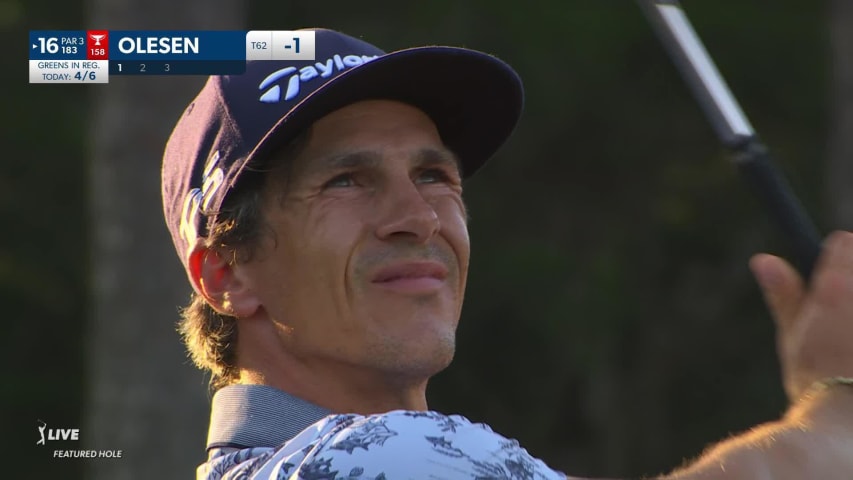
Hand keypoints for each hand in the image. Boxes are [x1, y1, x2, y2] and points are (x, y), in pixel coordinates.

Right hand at [749, 230, 852, 401]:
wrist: (848, 423)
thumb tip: (763, 260)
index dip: (837, 257)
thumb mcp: (793, 336)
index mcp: (834, 287)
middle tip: (844, 315)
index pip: (844, 242)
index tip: (832, 280)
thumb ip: (784, 294)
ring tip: (850, 339)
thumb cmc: (817, 381)